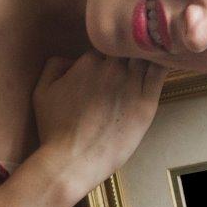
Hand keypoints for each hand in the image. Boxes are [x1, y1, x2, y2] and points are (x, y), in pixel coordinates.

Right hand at [33, 52, 167, 192]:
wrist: (72, 160)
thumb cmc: (54, 129)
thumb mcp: (41, 92)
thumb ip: (54, 65)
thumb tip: (71, 59)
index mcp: (88, 62)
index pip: (106, 45)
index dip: (108, 54)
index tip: (108, 65)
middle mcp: (112, 68)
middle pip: (127, 49)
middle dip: (128, 53)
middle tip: (128, 65)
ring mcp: (131, 85)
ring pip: (145, 58)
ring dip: (147, 57)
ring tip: (149, 62)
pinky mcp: (147, 103)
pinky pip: (160, 74)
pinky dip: (163, 65)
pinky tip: (165, 65)